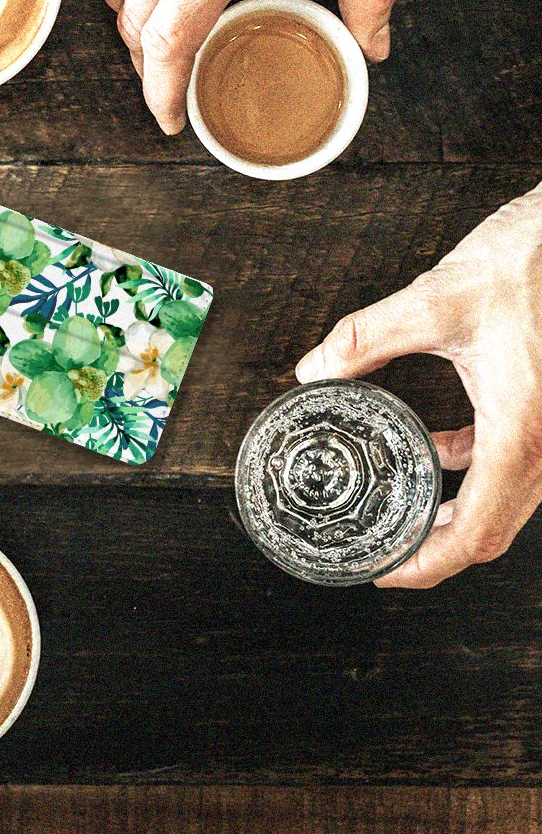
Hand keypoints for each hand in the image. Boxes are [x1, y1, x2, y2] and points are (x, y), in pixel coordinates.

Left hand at [296, 185, 541, 587]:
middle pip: (495, 528)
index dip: (430, 564)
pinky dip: (471, 465)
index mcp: (525, 428)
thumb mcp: (435, 300)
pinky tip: (436, 448)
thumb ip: (364, 339)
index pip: (479, 531)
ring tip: (404, 507)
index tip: (386, 572)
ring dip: (455, 509)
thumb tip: (313, 369)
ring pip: (507, 496)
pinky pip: (512, 458)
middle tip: (385, 550)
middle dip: (437, 547)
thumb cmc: (531, 261)